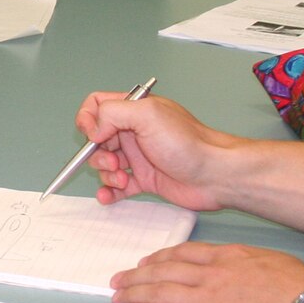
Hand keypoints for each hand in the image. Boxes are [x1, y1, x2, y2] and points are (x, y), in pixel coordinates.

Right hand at [74, 92, 234, 213]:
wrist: (215, 175)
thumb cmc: (187, 143)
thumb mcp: (147, 115)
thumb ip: (113, 114)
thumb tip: (94, 130)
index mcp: (135, 110)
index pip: (98, 105)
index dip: (88, 119)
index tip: (94, 136)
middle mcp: (134, 132)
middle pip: (97, 139)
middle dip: (96, 153)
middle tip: (114, 162)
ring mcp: (139, 157)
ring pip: (105, 164)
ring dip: (106, 174)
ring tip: (122, 180)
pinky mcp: (145, 180)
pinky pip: (117, 186)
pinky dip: (109, 192)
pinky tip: (108, 197)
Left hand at [109, 242, 303, 302]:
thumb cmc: (303, 291)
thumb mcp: (273, 262)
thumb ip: (250, 264)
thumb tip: (245, 270)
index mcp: (228, 257)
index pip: (184, 254)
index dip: (161, 258)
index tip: (146, 262)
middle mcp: (211, 275)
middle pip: (164, 271)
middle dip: (138, 275)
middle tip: (119, 278)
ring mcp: (206, 300)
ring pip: (159, 292)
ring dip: (133, 293)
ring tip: (116, 295)